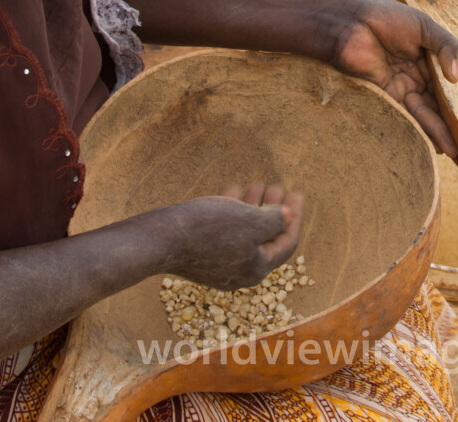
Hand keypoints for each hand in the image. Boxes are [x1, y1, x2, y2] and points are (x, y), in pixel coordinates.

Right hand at [155, 184, 303, 290]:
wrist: (160, 239)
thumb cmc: (209, 229)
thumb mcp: (250, 221)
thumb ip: (274, 220)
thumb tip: (287, 216)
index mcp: (256, 268)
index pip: (286, 243)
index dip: (295, 217)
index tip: (297, 194)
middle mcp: (240, 272)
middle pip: (265, 238)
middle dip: (274, 210)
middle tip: (277, 187)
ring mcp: (219, 266)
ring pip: (245, 234)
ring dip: (253, 208)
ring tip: (257, 184)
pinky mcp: (201, 256)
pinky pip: (225, 233)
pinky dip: (233, 212)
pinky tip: (233, 190)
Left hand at [325, 0, 457, 158]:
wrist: (350, 23)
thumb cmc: (386, 17)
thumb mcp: (424, 26)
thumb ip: (446, 46)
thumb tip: (457, 77)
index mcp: (429, 58)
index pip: (450, 84)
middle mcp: (418, 75)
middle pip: (440, 103)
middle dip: (455, 125)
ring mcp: (403, 88)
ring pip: (427, 114)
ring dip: (442, 133)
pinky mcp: (387, 97)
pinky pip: (408, 116)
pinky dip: (423, 131)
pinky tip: (438, 145)